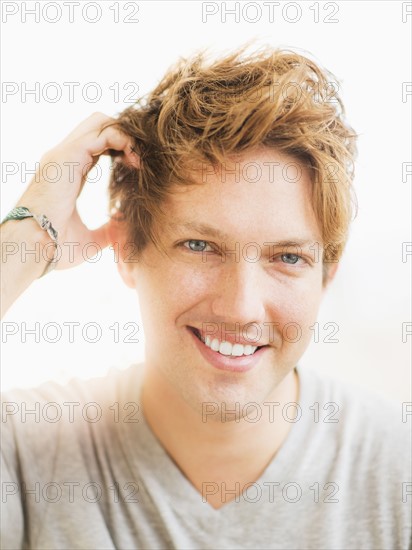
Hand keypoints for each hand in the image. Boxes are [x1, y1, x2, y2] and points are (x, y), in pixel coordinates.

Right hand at [16, 112, 137, 268]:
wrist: (32, 249)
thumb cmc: (54, 249)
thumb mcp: (90, 241)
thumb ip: (107, 232)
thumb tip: (122, 231)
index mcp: (68, 173)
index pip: (97, 145)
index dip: (120, 149)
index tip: (137, 169)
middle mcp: (64, 159)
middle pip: (98, 125)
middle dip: (124, 135)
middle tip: (139, 160)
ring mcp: (63, 155)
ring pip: (100, 122)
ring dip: (125, 135)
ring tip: (138, 160)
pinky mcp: (66, 157)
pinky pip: (102, 134)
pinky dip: (123, 140)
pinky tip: (134, 161)